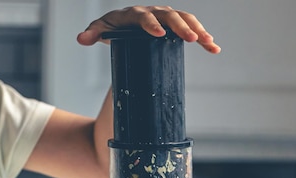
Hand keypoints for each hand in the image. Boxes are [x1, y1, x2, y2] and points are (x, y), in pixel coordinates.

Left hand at [77, 4, 220, 52]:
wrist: (126, 25)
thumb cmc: (113, 28)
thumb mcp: (102, 29)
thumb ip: (93, 33)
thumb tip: (82, 39)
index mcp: (136, 14)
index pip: (144, 17)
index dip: (151, 25)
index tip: (159, 36)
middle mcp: (154, 12)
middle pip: (171, 17)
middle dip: (182, 27)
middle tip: (192, 40)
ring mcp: (167, 17)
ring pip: (186, 20)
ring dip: (199, 31)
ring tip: (210, 44)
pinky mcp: (176, 25)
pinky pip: (192, 28)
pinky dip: (203, 36)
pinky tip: (214, 47)